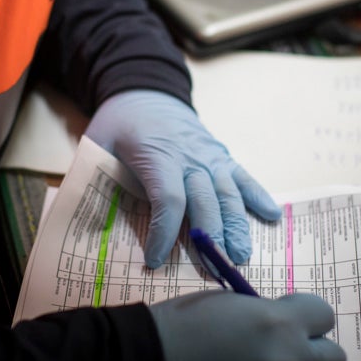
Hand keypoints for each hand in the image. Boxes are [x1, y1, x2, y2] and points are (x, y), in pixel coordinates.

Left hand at [83, 89, 280, 267]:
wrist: (147, 91)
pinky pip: (243, 176)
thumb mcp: (97, 145)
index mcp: (157, 154)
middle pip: (205, 200)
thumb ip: (95, 178)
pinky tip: (272, 216)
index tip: (154, 260)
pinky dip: (259, 195)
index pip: (167, 198)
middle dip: (210, 237)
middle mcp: (190, 156)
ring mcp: (209, 155)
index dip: (164, 232)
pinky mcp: (221, 154)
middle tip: (214, 270)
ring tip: (241, 255)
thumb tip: (87, 222)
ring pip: (228, 192)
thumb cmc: (119, 124)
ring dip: (237, 225)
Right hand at [150, 291, 345, 360]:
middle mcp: (286, 360)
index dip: (307, 316)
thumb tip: (286, 326)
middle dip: (313, 352)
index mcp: (277, 322)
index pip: (324, 314)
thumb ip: (267, 316)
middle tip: (285, 351)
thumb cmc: (184, 323)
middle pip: (333, 359)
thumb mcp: (232, 304)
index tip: (289, 318)